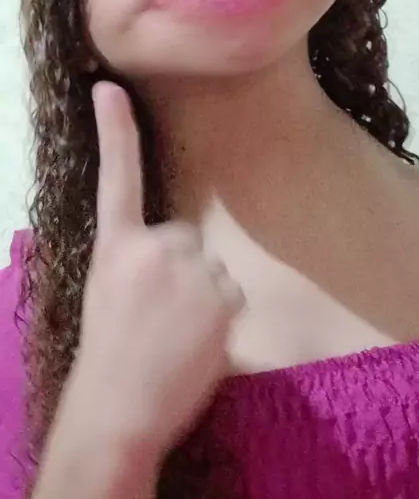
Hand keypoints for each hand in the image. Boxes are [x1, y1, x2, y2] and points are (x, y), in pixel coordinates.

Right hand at [79, 80, 243, 451]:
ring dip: (203, 298)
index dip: (114, 131)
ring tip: (176, 338)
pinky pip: (231, 296)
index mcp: (115, 248)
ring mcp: (188, 267)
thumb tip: (171, 267)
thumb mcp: (107, 298)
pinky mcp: (220, 292)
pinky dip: (221, 318)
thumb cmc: (109, 361)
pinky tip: (197, 344)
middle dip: (182, 274)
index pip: (116, 177)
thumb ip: (137, 268)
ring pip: (211, 272)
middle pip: (186, 241)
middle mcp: (152, 246)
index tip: (108, 88)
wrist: (118, 410)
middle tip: (161, 320)